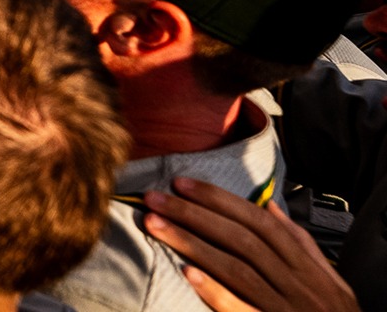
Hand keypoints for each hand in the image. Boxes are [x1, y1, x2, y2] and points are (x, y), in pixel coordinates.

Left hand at [145, 180, 357, 311]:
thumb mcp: (328, 277)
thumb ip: (299, 242)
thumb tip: (271, 206)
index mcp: (305, 265)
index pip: (259, 222)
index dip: (219, 200)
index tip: (181, 183)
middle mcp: (296, 283)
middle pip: (240, 240)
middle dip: (194, 215)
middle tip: (154, 198)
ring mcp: (284, 307)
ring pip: (236, 269)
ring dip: (192, 244)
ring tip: (154, 224)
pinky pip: (243, 310)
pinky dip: (217, 292)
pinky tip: (187, 273)